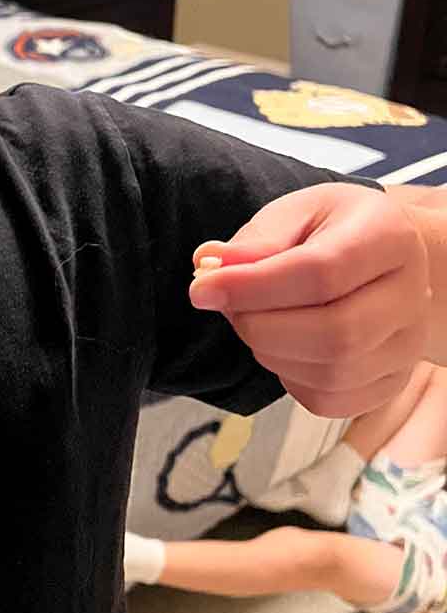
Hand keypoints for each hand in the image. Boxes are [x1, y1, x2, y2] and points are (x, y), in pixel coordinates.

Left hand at [188, 182, 431, 416]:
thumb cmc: (336, 232)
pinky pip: (329, 400)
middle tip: (228, 306)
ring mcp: (406, 346)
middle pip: (334, 333)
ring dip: (270, 352)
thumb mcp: (298, 212)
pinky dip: (289, 378)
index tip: (202, 288)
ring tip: (255, 320)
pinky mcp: (391, 382)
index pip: (322, 272)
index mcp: (390, 237)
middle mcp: (411, 295)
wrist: (386, 263)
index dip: (253, 286)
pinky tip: (281, 346)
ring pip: (330, 374)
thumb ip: (257, 238)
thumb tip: (210, 264)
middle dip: (259, 326)